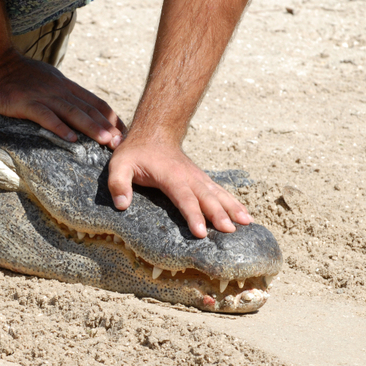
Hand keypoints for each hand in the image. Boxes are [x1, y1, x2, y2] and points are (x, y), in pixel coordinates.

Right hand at [0, 50, 125, 147]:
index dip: (111, 117)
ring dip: (91, 127)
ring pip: (72, 112)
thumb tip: (80, 108)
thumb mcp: (47, 81)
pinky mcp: (25, 103)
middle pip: (88, 109)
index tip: (123, 132)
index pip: (95, 102)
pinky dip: (59, 127)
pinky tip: (71, 138)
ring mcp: (43, 95)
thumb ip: (63, 94)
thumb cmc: (19, 74)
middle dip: (106, 126)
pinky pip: (45, 116)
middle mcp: (58, 90)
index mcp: (65, 86)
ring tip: (105, 140)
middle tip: (121, 142)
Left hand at [107, 135, 251, 237]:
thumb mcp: (119, 165)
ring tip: (247, 222)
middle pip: (206, 197)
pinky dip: (233, 202)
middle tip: (230, 231)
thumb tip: (122, 206)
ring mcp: (197, 177)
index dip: (193, 215)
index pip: (184, 198)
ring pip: (218, 193)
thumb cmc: (135, 151)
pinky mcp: (201, 179)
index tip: (201, 232)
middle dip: (219, 214)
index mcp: (170, 176)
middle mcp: (188, 177)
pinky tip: (244, 214)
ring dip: (232, 208)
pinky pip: (220, 191)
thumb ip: (118, 183)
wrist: (153, 132)